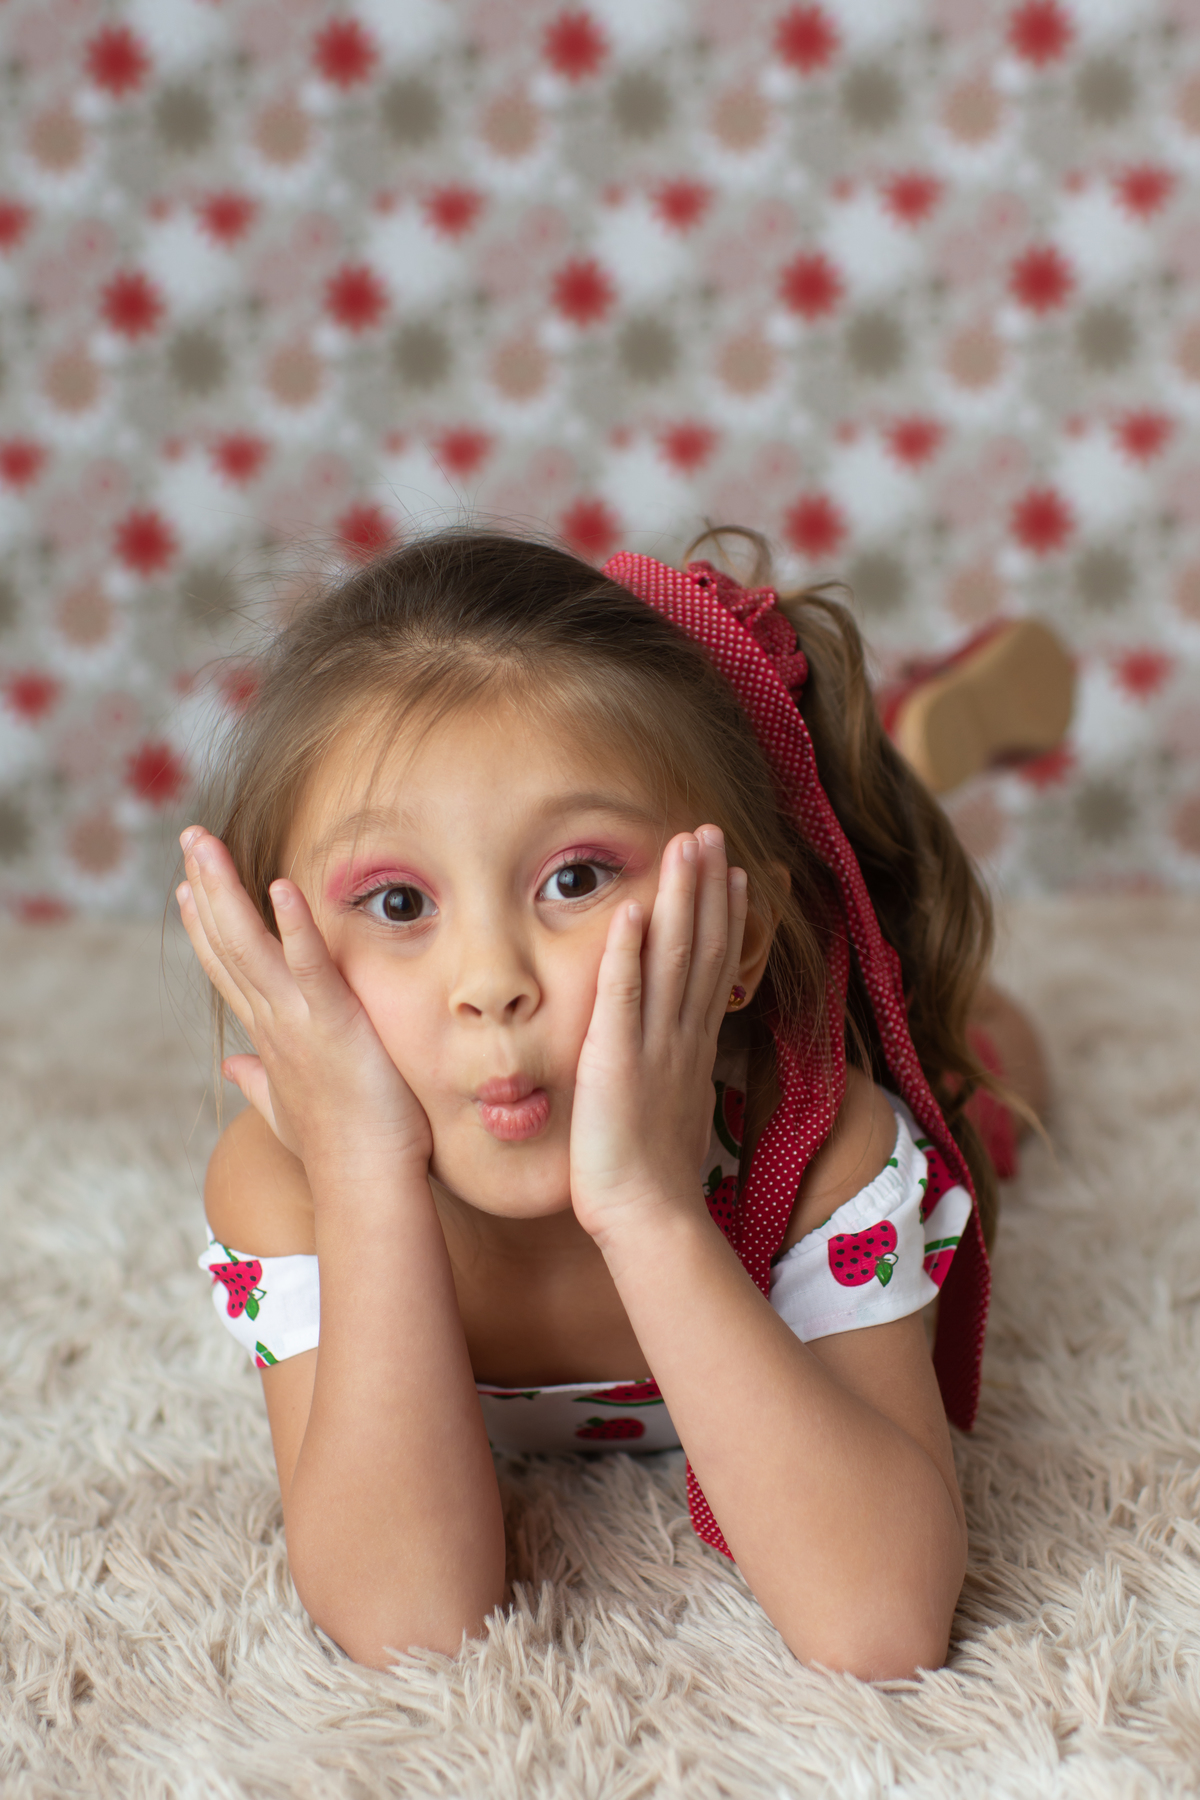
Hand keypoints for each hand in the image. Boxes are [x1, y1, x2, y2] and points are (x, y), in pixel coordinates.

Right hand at [176, 828, 431, 1177]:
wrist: (364, 1185)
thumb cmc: (337, 1151)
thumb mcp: (288, 1109)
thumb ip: (259, 1082)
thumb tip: (235, 1069)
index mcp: (268, 1037)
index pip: (229, 969)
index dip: (207, 926)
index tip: (190, 887)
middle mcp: (273, 1024)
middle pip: (228, 944)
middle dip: (207, 888)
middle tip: (190, 838)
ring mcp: (297, 1022)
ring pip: (249, 946)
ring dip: (227, 891)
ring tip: (206, 844)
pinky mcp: (331, 1024)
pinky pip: (308, 967)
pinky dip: (293, 927)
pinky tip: (281, 887)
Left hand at [569, 826, 748, 1249]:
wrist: (648, 1221)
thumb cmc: (653, 1180)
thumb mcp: (674, 1112)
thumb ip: (677, 1075)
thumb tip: (682, 1060)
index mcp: (693, 1047)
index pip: (713, 968)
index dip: (725, 917)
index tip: (736, 873)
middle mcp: (681, 1037)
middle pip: (700, 947)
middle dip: (707, 886)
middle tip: (712, 833)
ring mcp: (654, 1046)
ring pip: (672, 957)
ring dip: (679, 899)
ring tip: (686, 846)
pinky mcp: (617, 1061)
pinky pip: (623, 997)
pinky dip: (628, 952)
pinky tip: (632, 909)